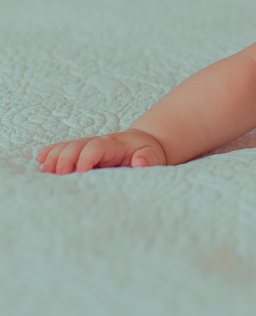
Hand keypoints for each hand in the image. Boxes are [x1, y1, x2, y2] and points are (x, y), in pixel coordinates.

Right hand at [37, 129, 166, 173]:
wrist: (143, 144)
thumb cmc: (148, 153)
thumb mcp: (154, 156)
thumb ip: (148, 158)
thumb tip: (140, 162)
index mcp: (116, 144)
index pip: (99, 146)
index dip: (88, 156)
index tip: (81, 170)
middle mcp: (99, 142)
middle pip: (79, 145)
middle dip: (67, 157)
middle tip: (58, 173)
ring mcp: (88, 146)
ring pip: (69, 146)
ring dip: (55, 156)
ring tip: (45, 170)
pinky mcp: (82, 152)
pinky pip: (64, 148)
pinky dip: (52, 152)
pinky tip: (41, 159)